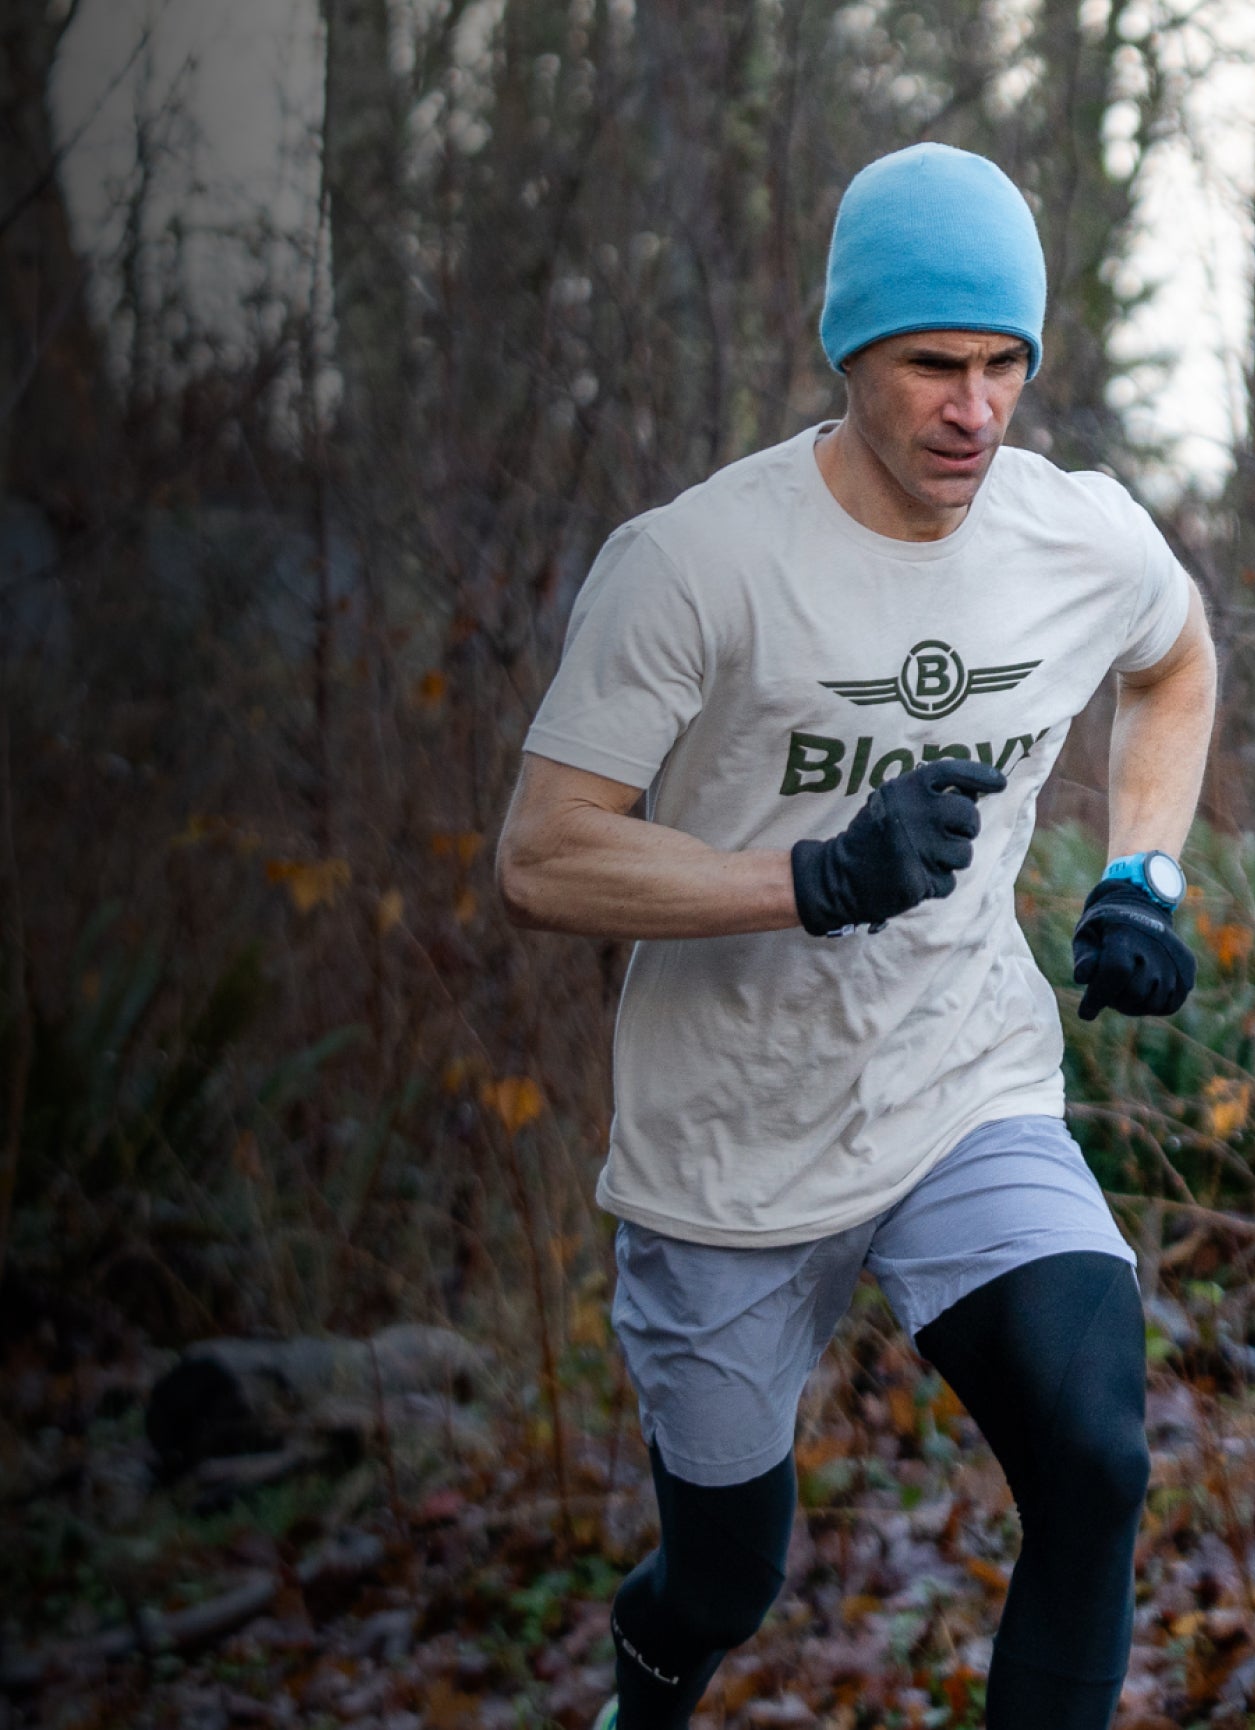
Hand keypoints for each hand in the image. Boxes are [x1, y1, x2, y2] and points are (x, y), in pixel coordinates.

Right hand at [791, 759, 1006, 935]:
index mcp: (905, 789)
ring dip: (950, 859)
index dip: (980, 775)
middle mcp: (914, 814)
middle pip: (969, 816)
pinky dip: (936, 883)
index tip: (999, 783)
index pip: (952, 771)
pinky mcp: (919, 879)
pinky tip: (915, 877)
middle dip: (966, 827)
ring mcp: (918, 848)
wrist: (840, 877)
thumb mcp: (892, 802)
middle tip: (949, 833)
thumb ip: (926, 794)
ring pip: (964, 853)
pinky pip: (949, 882)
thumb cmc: (875, 835)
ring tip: (924, 858)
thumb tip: (976, 791)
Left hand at [1071, 880, 1194, 1019]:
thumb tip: (1083, 977)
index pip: (1115, 971)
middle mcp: (1155, 945)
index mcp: (1126, 933)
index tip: (1085, 1013)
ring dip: (1133, 1004)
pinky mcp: (1187, 970)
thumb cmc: (1106, 928)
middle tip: (1105, 991)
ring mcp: (1175, 958)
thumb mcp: (1087, 934)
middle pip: (1134, 992)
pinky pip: (1169, 1005)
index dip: (1098, 996)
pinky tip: (1142, 991)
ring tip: (1124, 988)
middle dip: (1114, 1000)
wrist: (1140, 908)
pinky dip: (1152, 1005)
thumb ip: (1084, 957)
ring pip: (1153, 1003)